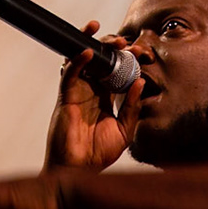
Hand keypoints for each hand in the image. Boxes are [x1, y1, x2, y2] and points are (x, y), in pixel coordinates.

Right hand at [45, 22, 144, 170]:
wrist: (80, 169)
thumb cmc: (98, 154)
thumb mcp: (125, 131)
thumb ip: (132, 107)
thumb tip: (140, 81)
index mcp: (106, 97)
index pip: (117, 70)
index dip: (127, 59)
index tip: (141, 53)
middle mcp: (92, 90)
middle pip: (100, 60)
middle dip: (113, 47)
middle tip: (127, 43)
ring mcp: (78, 91)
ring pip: (83, 59)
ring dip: (94, 44)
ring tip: (109, 39)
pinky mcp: (66, 96)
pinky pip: (70, 72)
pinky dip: (77, 60)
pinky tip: (89, 52)